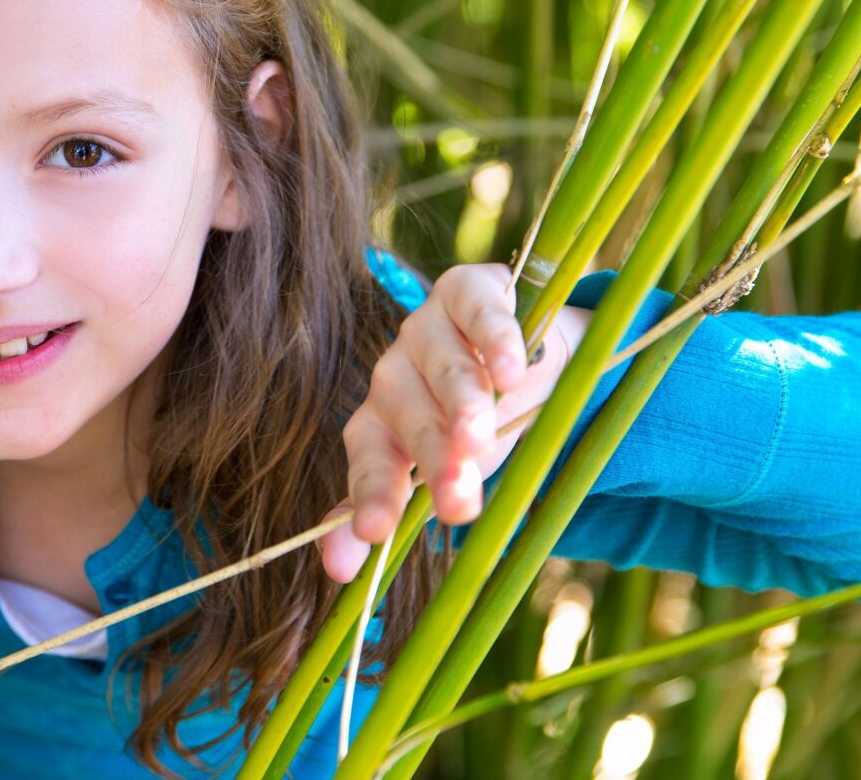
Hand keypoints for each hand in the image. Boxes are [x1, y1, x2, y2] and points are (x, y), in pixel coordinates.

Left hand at [318, 263, 589, 582]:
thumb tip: (336, 571)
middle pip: (410, 419)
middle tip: (457, 500)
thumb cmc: (470, 425)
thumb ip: (388, 511)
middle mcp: (395, 373)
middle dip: (433, 460)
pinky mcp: (470, 289)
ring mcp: (429, 327)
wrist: (524, 353)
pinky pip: (480, 312)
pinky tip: (515, 369)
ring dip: (462, 403)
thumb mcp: (439, 474)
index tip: (376, 534)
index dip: (371, 496)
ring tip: (478, 437)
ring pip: (446, 368)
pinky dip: (498, 340)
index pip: (368, 460)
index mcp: (379, 421)